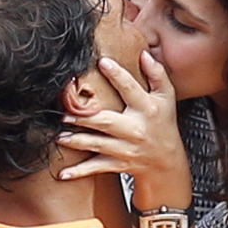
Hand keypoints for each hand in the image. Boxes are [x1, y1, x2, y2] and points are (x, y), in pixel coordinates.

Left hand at [57, 51, 191, 206]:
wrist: (166, 162)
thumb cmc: (163, 124)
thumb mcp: (167, 98)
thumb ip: (157, 75)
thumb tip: (143, 53)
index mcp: (147, 109)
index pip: (131, 89)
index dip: (118, 75)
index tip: (102, 62)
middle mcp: (136, 129)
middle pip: (107, 121)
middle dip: (85, 118)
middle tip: (65, 111)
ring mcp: (126, 148)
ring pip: (98, 145)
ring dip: (77, 141)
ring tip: (60, 135)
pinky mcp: (118, 164)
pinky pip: (96, 168)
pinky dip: (79, 172)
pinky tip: (62, 173)